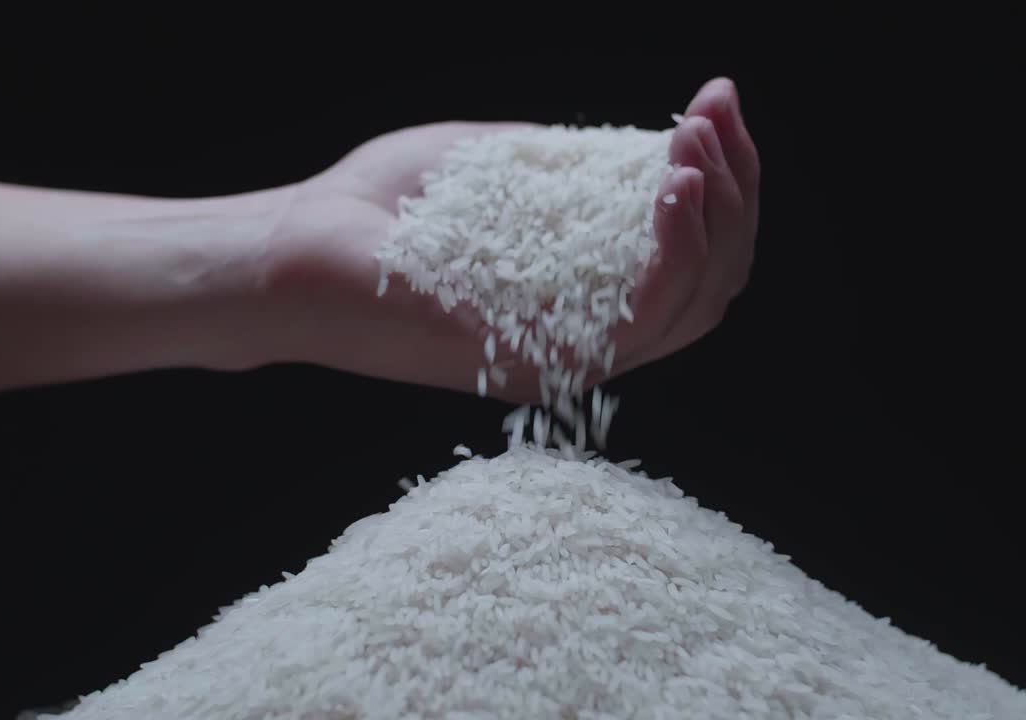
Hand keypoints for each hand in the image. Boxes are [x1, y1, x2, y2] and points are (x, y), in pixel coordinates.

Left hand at [258, 77, 758, 402]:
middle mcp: (582, 341)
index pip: (693, 264)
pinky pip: (637, 321)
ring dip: (716, 218)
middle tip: (715, 116)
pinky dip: (673, 249)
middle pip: (713, 288)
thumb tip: (646, 143)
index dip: (726, 183)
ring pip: (693, 309)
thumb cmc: (377, 212)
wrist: (289, 249)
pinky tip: (669, 183)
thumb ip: (570, 170)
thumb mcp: (496, 170)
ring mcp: (559, 359)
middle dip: (736, 191)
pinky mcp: (532, 359)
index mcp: (581, 304)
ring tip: (696, 147)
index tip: (716, 105)